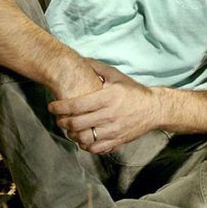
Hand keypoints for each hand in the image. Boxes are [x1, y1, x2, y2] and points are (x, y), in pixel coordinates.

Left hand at [48, 62, 162, 154]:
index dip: (60, 107)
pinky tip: (82, 138)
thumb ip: (96, 68)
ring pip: (85, 138)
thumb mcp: (115, 76)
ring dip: (72, 135)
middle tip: (58, 119)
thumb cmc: (133, 91)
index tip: (51, 107)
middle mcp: (109, 115)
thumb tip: (79, 59)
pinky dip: (85, 145)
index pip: (76, 106)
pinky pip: (97, 148)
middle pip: (77, 124)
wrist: (154, 109)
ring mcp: (114, 130)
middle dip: (62, 122)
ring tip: (69, 129)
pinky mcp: (118, 141)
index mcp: (106, 98)